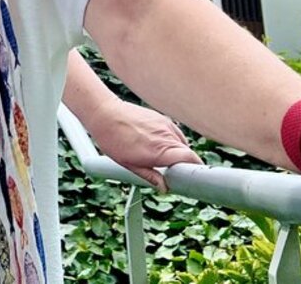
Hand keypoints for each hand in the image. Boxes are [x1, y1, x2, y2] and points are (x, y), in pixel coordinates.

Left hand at [87, 98, 201, 190]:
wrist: (104, 113)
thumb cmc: (112, 139)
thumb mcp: (128, 165)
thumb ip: (150, 176)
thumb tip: (164, 188)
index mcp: (159, 151)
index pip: (191, 159)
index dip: (196, 169)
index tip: (194, 177)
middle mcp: (165, 137)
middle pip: (188, 153)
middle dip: (186, 163)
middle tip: (176, 171)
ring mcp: (165, 125)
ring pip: (182, 143)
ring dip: (178, 152)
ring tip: (162, 157)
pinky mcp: (162, 118)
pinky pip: (175, 133)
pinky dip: (172, 140)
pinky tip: (158, 144)